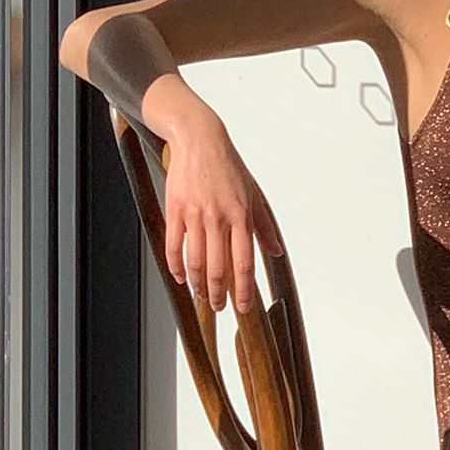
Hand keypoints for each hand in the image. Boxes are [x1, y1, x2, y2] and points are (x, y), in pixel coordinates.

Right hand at [163, 120, 283, 312]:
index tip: (244, 306)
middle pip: (218, 268)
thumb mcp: (254, 195)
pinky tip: (181, 277)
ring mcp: (195, 215)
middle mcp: (219, 218)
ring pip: (196, 261)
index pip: (244, 262)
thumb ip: (264, 226)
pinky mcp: (175, 210)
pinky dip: (176, 266)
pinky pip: (174, 245)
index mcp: (241, 216)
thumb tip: (276, 251)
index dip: (244, 289)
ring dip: (199, 285)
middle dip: (219, 294)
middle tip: (219, 307)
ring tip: (202, 296)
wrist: (200, 141)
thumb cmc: (228, 167)